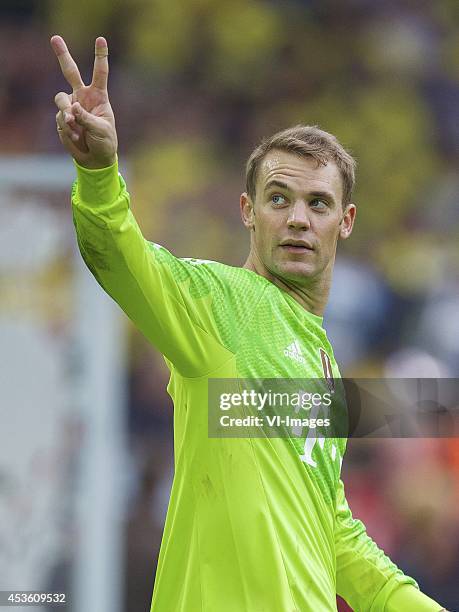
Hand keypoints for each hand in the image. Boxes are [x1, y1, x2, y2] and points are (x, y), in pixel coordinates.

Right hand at [50, 35, 117, 168]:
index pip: (100, 73)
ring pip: (60, 98)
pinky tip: (76, 136)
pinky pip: (60, 118)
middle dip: (62, 55)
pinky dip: (67, 128)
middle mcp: (83, 97)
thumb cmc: (104, 142)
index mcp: (99, 96)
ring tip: (73, 124)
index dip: (100, 56)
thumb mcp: (101, 130)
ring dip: (65, 111)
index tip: (101, 39)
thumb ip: (86, 118)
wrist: (95, 158)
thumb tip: (72, 108)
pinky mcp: (62, 118)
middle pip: (70, 72)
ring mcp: (71, 106)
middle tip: (54, 38)